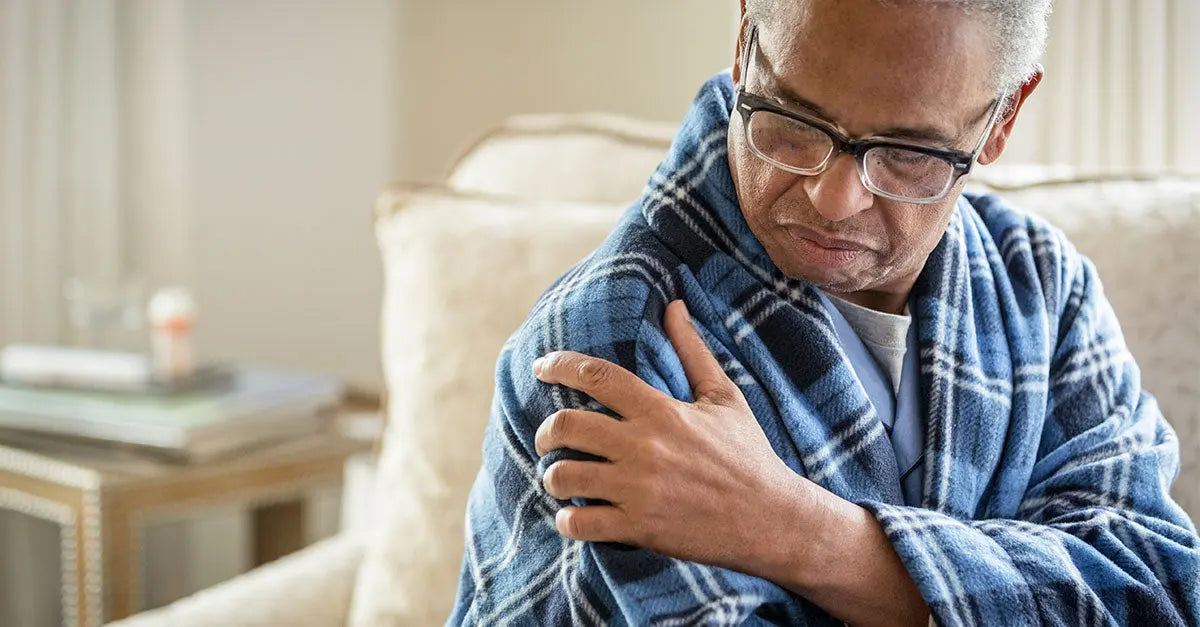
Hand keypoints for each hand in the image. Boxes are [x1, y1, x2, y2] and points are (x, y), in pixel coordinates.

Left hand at [531, 299, 813, 573]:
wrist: (772, 519)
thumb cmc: (748, 454)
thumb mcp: (724, 397)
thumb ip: (692, 351)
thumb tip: (674, 305)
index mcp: (661, 411)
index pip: (597, 376)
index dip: (560, 366)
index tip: (541, 368)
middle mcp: (644, 447)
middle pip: (567, 426)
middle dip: (545, 432)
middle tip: (547, 440)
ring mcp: (639, 489)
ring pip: (563, 476)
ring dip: (553, 477)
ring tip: (562, 479)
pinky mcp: (639, 528)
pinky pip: (579, 523)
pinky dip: (567, 520)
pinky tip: (573, 516)